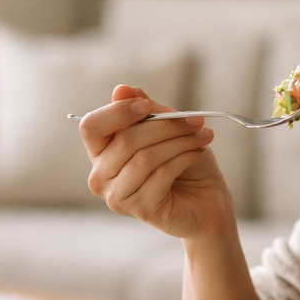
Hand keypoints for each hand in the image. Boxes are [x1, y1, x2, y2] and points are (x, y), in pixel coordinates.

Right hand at [78, 85, 233, 240]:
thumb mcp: (167, 128)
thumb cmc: (184, 163)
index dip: (117, 112)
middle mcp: (101, 176)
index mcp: (101, 152)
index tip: (147, 106)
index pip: (92, 127)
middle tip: (195, 121)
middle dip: (166, 126)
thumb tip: (121, 89)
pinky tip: (198, 154)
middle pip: (126, 140)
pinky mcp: (140, 209)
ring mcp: (117, 196)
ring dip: (180, 142)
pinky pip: (161, 174)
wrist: (207, 201)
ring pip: (145, 157)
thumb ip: (145, 109)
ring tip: (201, 136)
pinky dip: (184, 158)